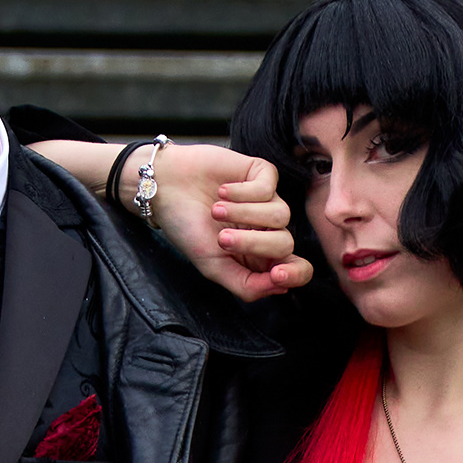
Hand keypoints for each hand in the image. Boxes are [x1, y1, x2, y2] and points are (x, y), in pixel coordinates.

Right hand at [143, 146, 313, 300]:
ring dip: (243, 214)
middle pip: (285, 244)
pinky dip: (241, 192)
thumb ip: (247, 285)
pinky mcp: (262, 175)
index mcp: (259, 257)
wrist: (166, 188)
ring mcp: (267, 202)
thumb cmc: (186, 227)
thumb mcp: (213, 266)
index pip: (297, 269)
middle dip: (253, 243)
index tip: (277, 274)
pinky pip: (268, 188)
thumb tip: (282, 287)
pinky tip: (221, 190)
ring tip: (215, 211)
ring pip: (280, 216)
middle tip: (221, 238)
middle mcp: (267, 230)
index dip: (295, 274)